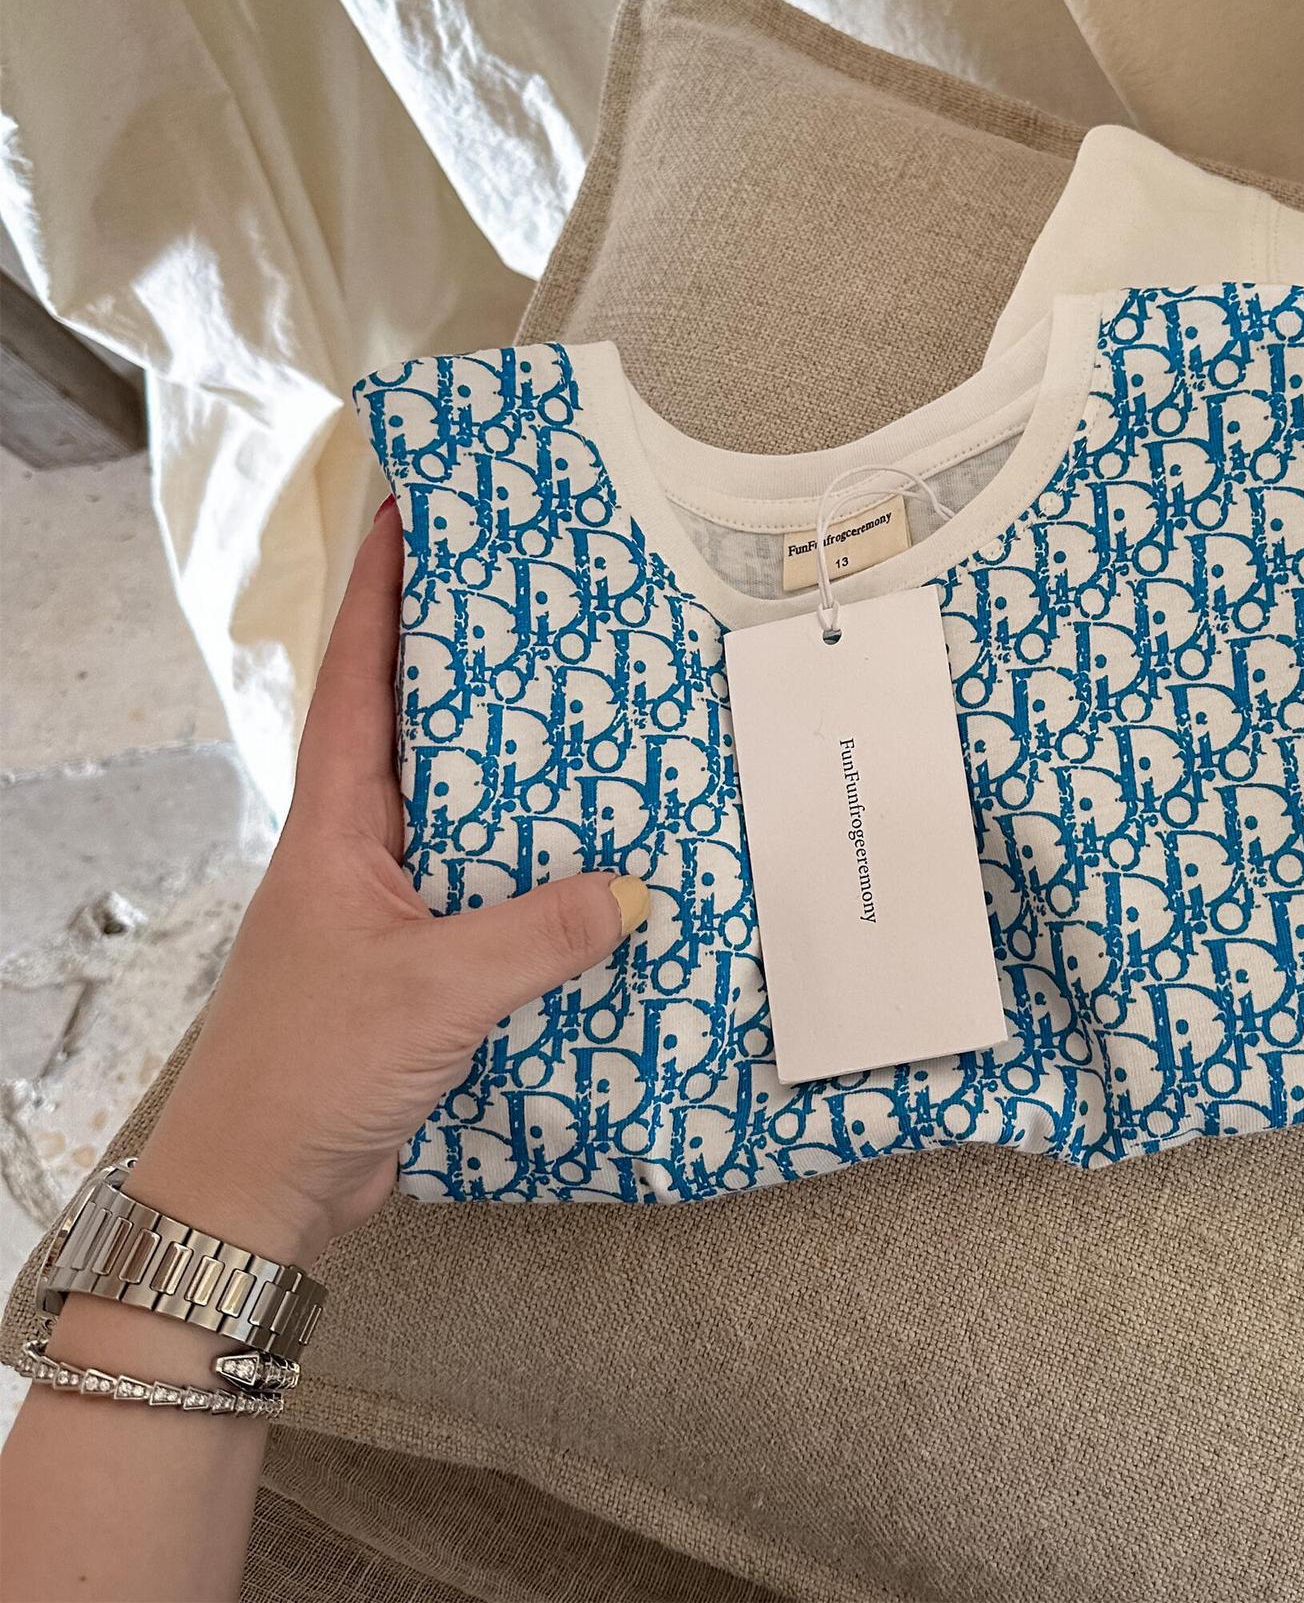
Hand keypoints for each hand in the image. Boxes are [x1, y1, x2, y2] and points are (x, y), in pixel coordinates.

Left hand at [129, 498, 648, 1263]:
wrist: (261, 1191)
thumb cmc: (311, 1066)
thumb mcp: (434, 985)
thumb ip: (541, 932)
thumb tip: (641, 889)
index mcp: (336, 824)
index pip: (358, 680)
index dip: (380, 594)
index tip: (411, 514)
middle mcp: (362, 849)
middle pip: (420, 730)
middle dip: (472, 664)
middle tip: (546, 602)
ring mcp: (392, 907)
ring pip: (467, 814)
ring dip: (522, 775)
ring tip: (601, 717)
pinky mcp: (423, 965)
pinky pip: (496, 892)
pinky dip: (546, 872)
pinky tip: (605, 866)